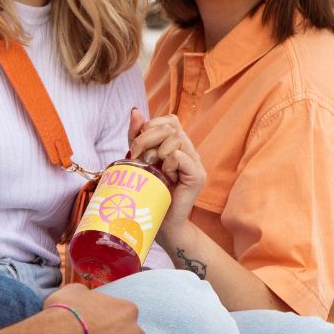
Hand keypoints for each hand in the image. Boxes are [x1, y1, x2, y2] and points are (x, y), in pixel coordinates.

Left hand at [127, 108, 205, 229]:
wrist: (159, 222)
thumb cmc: (148, 192)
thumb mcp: (137, 159)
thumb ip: (137, 136)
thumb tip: (135, 111)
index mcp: (177, 145)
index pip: (169, 120)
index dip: (150, 127)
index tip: (135, 147)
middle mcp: (190, 150)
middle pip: (171, 127)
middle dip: (146, 138)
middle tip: (136, 157)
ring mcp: (196, 162)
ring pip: (177, 138)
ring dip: (156, 152)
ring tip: (152, 169)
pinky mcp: (198, 175)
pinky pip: (180, 156)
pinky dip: (167, 163)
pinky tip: (164, 177)